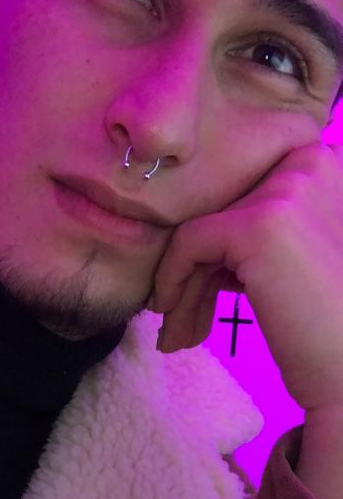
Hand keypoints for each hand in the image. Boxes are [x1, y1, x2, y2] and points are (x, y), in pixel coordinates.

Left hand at [150, 140, 342, 412]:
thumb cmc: (326, 325)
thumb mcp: (291, 259)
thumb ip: (254, 232)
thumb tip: (191, 234)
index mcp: (322, 162)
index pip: (241, 194)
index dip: (218, 248)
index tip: (205, 294)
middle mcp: (311, 162)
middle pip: (221, 213)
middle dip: (197, 273)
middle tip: (183, 325)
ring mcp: (288, 189)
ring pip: (203, 232)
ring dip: (184, 289)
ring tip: (177, 335)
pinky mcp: (260, 224)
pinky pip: (188, 243)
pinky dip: (171, 281)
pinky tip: (171, 319)